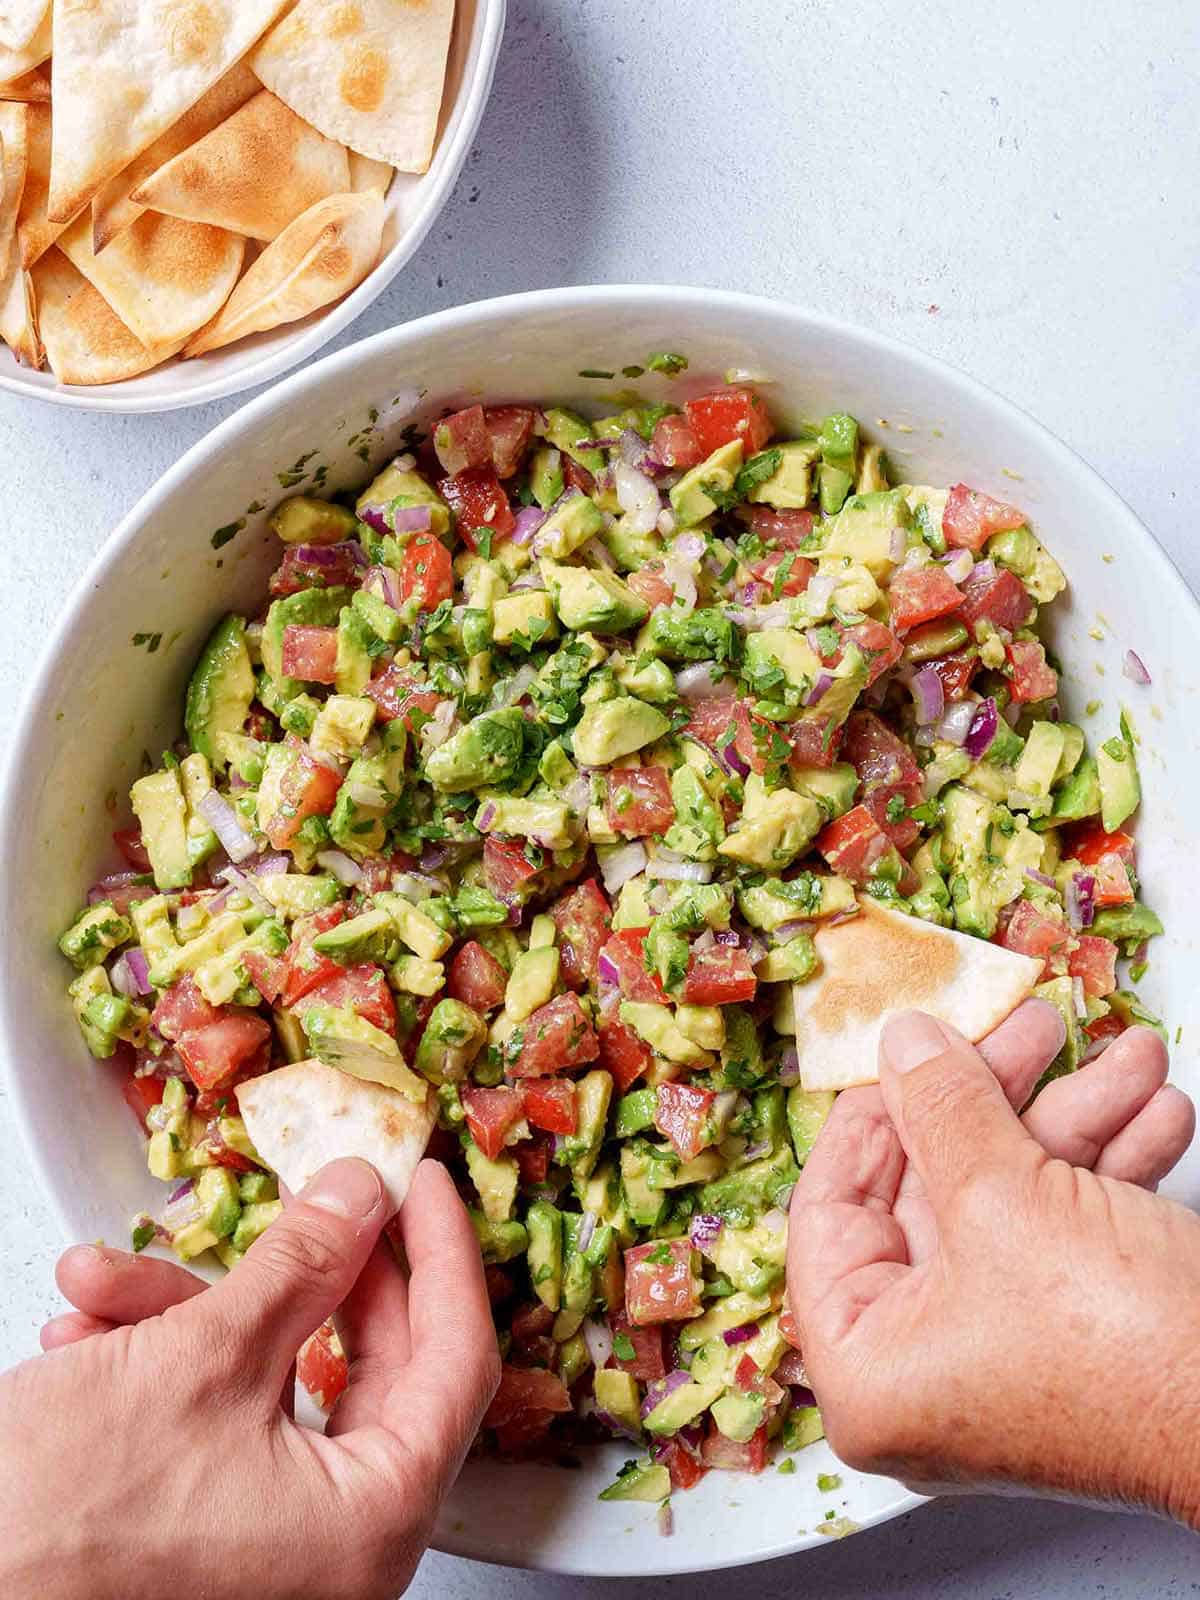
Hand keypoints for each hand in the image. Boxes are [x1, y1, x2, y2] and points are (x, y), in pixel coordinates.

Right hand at [3, 1158, 498, 1599]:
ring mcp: (275, 1549)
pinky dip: (161, 1367)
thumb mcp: (202, 1359)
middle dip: (308, 1274)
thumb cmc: (61, 1527)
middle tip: (309, 1200)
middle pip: (368, 1366)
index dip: (443, 1254)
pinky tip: (88, 1335)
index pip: (457, 1359)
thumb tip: (360, 1196)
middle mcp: (338, 1548)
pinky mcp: (210, 1539)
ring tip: (109, 1280)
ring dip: (192, 1314)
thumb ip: (303, 1265)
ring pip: (272, 1383)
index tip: (419, 1183)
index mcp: (372, 1520)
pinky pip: (218, 1422)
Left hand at [787, 1002, 1199, 1518]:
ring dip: (1079, 1116)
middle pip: (932, 1190)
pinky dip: (1110, 1166)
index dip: (870, 1118)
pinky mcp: (1074, 1338)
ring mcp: (1003, 1352)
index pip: (830, 1213)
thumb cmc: (1128, 1355)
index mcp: (869, 1368)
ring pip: (1013, 1198)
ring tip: (1127, 1056)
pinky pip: (1067, 1230)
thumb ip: (941, 1107)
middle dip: (1001, 1096)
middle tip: (1030, 1027)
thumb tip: (904, 1044)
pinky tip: (1156, 1112)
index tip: (905, 1051)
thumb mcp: (1007, 1199)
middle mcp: (925, 1369)